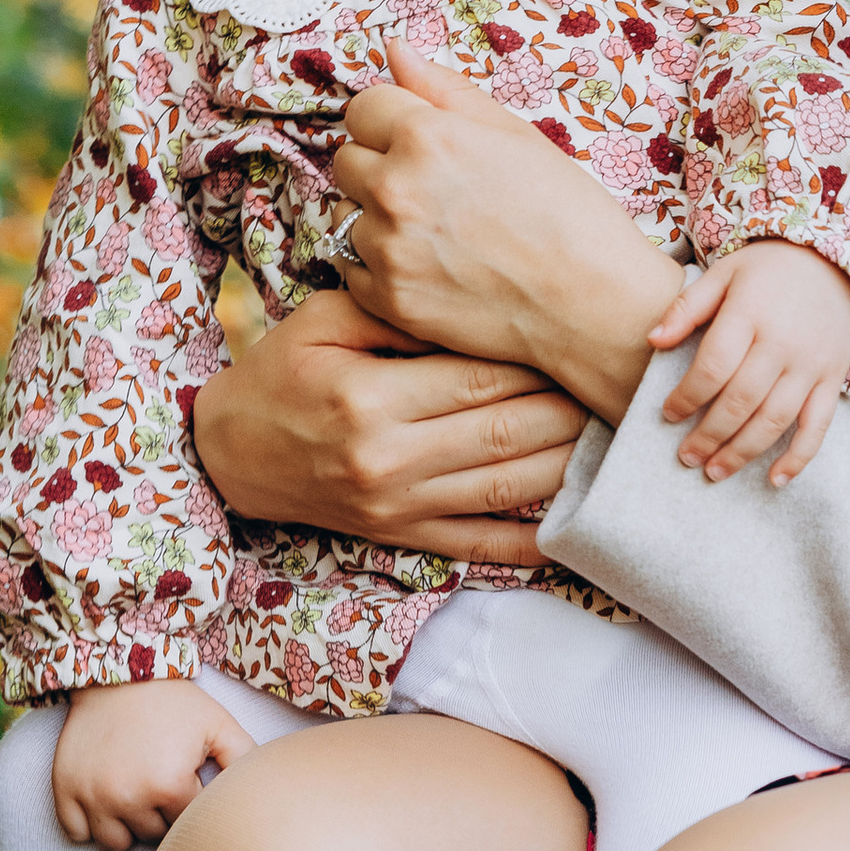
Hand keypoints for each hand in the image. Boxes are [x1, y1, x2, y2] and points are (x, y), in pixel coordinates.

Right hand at [52, 678, 255, 850]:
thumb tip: (261, 797)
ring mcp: (92, 797)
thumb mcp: (218, 724)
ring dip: (127, 825)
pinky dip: (90, 822)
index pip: (189, 824)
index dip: (190, 800)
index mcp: (169, 784)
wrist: (115, 671)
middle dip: (160, 814)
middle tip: (159, 777)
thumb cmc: (173, 701)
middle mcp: (128, 797)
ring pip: (116, 843)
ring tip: (134, 790)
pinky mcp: (64, 791)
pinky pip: (78, 833)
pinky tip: (105, 795)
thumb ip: (244, 761)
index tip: (186, 776)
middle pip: (153, 836)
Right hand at [192, 281, 586, 560]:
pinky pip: (480, 544)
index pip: (481, 379)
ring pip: (508, 488)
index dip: (540, 361)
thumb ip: (399, 314)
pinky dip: (533, 541)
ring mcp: (400, 506)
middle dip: (573, 409)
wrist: (228, 455)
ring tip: (618, 439)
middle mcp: (391, 459)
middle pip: (508, 432)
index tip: (580, 339)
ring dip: (572, 466)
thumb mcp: (326, 323)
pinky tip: (580, 528)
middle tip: (621, 386)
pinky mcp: (403, 536)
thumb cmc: (282, 374)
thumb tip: (472, 306)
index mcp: (372, 399)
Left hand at [335, 42, 681, 422]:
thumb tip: (394, 48)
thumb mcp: (515, 134)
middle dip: (381, 167)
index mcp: (427, 136)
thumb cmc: (569, 214)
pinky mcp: (388, 299)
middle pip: (348, 160)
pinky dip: (379, 268)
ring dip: (378, 219)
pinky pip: (351, 268)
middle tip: (436, 191)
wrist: (595, 303)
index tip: (421, 143)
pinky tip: (428, 268)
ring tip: (436, 234)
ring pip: (347, 216)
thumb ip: (445, 88)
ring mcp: (388, 248)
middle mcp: (397, 188)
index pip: (363, 108)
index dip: (393, 122)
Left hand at [647, 238, 849, 483]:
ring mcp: (811, 365)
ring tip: (715, 471)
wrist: (836, 262)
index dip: (687, 397)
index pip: (713, 367)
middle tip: (686, 457)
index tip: (668, 415)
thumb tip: (652, 341)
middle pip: (740, 401)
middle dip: (709, 435)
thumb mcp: (725, 273)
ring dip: (742, 452)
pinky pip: (818, 425)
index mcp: (750, 314)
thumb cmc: (770, 269)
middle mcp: (782, 343)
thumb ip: (688, 307)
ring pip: (774, 420)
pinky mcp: (832, 379)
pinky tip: (775, 479)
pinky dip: (799, 457)